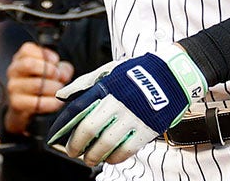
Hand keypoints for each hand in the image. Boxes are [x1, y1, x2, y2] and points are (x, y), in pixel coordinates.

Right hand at [4, 42, 73, 133]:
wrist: (29, 106)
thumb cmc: (42, 83)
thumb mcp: (54, 70)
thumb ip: (62, 68)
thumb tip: (63, 75)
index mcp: (21, 57)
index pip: (28, 49)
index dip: (46, 55)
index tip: (56, 62)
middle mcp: (14, 70)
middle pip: (29, 64)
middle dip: (50, 71)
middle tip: (58, 77)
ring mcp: (13, 87)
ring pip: (36, 85)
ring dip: (53, 88)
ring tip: (59, 91)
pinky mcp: (16, 103)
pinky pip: (37, 103)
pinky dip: (52, 103)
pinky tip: (57, 102)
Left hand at [47, 46, 206, 165]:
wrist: (171, 75)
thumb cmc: (137, 73)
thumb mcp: (109, 71)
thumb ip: (84, 83)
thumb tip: (61, 95)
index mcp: (106, 87)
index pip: (78, 108)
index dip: (64, 125)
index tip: (57, 136)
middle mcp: (117, 102)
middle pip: (89, 129)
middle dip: (76, 145)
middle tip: (72, 152)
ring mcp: (132, 117)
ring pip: (106, 144)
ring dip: (94, 155)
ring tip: (90, 158)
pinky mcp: (146, 129)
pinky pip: (126, 150)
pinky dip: (114, 158)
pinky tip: (109, 158)